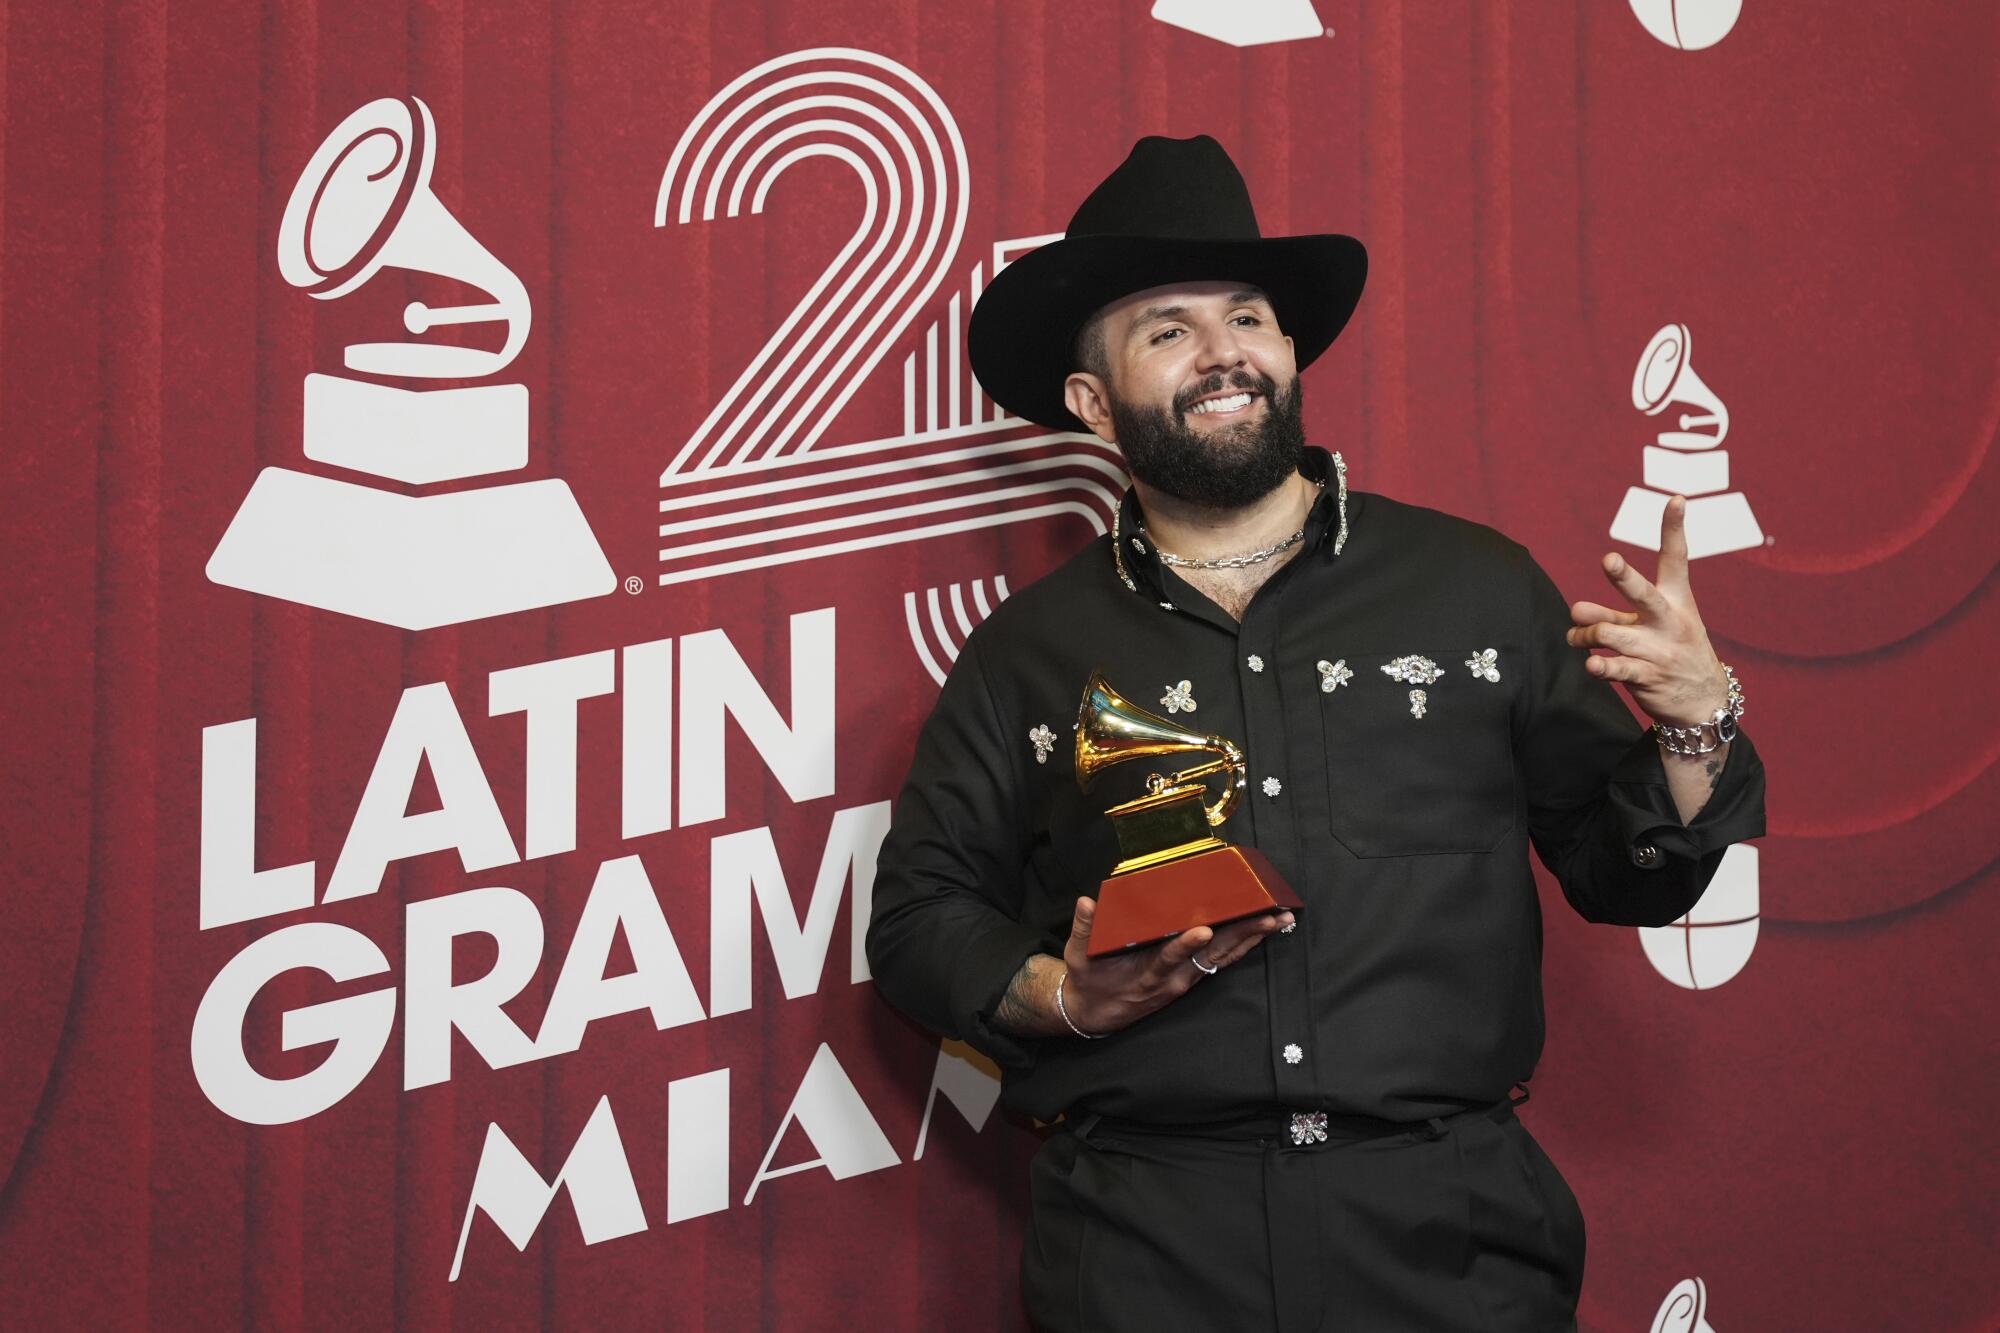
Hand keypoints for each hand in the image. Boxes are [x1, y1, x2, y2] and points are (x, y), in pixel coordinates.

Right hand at [1058, 894, 1291, 1034]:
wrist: (1095, 1014)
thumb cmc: (1089, 982)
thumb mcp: (1078, 957)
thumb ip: (1084, 929)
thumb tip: (1086, 902)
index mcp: (1146, 973)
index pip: (1169, 958)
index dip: (1186, 945)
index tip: (1203, 931)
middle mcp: (1173, 979)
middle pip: (1213, 955)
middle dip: (1243, 935)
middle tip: (1270, 918)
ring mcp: (1186, 980)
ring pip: (1224, 958)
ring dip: (1253, 939)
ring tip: (1280, 921)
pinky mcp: (1191, 978)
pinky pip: (1223, 961)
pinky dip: (1244, 945)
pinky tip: (1262, 932)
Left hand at [1565, 495, 1729, 725]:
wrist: (1704, 702)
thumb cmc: (1670, 651)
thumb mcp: (1648, 627)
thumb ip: (1611, 615)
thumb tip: (1575, 608)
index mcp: (1677, 600)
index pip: (1677, 559)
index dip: (1674, 529)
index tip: (1676, 499)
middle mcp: (1670, 622)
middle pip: (1644, 595)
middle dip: (1624, 577)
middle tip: (1609, 559)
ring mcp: (1660, 650)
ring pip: (1611, 633)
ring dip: (1586, 633)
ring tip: (1578, 637)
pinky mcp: (1648, 677)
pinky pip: (1616, 668)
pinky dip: (1600, 666)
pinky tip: (1591, 664)